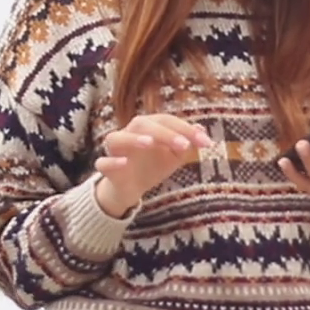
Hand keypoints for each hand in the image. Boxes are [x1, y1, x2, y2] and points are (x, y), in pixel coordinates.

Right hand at [92, 113, 212, 215]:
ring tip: (150, 143)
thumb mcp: (174, 156)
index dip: (185, 129)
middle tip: (184, 145)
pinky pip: (103, 163)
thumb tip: (201, 130)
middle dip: (165, 133)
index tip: (205, 142)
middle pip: (143, 124)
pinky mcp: (106, 169)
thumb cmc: (152, 166)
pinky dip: (112, 161)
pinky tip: (124, 162)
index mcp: (147, 127)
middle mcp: (129, 133)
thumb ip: (186, 142)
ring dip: (133, 138)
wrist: (130, 189)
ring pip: (117, 137)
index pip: (166, 121)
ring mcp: (115, 150)